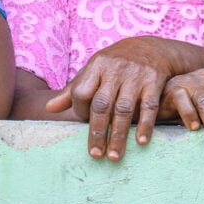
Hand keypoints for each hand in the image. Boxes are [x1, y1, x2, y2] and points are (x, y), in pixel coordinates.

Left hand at [46, 36, 179, 160]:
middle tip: (95, 154)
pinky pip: (149, 106)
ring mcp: (136, 75)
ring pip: (124, 109)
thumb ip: (74, 89)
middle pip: (102, 104)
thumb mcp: (95, 70)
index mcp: (97, 66)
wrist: (152, 47)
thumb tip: (49, 108)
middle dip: (97, 131)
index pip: (82, 93)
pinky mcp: (154, 80)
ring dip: (119, 134)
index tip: (83, 125)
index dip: (80, 111)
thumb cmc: (116, 63)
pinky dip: (145, 124)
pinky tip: (141, 142)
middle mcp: (116, 69)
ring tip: (114, 156)